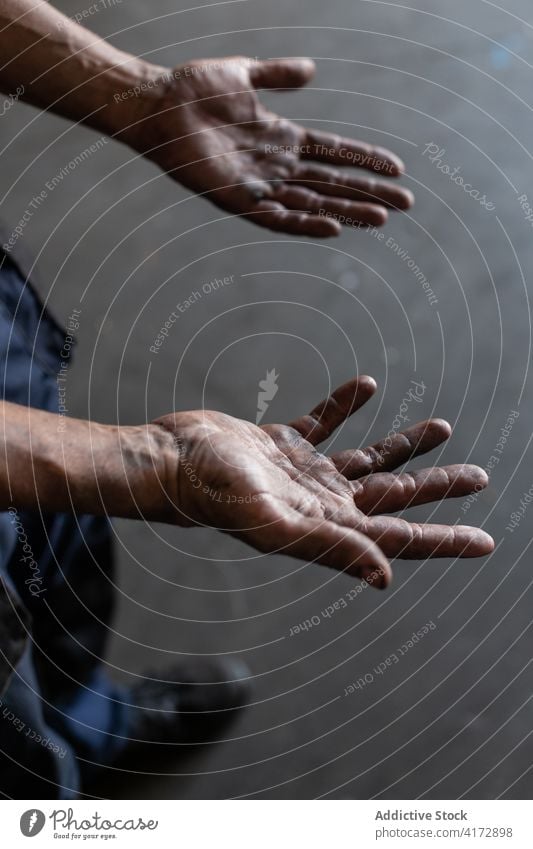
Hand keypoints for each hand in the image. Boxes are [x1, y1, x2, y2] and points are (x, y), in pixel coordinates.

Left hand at [134, 57, 413, 236]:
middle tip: (405, 204)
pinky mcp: (237, 200)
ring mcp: (258, 185)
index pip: (334, 153)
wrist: (156, 104)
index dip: (365, 160)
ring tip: (380, 218)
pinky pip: (277, 217)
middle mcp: (275, 166)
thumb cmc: (194, 89)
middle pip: (331, 183)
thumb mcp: (244, 75)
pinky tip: (332, 227)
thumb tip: (311, 70)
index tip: (397, 168)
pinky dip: (305, 223)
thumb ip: (277, 75)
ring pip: (312, 203)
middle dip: (368, 193)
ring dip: (346, 211)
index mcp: (281, 138)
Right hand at [153, 377, 493, 588]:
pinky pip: (325, 424)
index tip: (484, 541)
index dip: (444, 540)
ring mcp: (303, 473)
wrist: (170, 462)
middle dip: (438, 488)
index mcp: (328, 526)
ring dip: (406, 444)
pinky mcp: (282, 445)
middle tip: (478, 476)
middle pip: (394, 496)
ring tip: (443, 426)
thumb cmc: (213, 495)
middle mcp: (322, 503)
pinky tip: (365, 388)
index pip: (398, 537)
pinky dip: (346, 406)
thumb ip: (333, 548)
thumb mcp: (275, 524)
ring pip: (369, 458)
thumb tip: (386, 578)